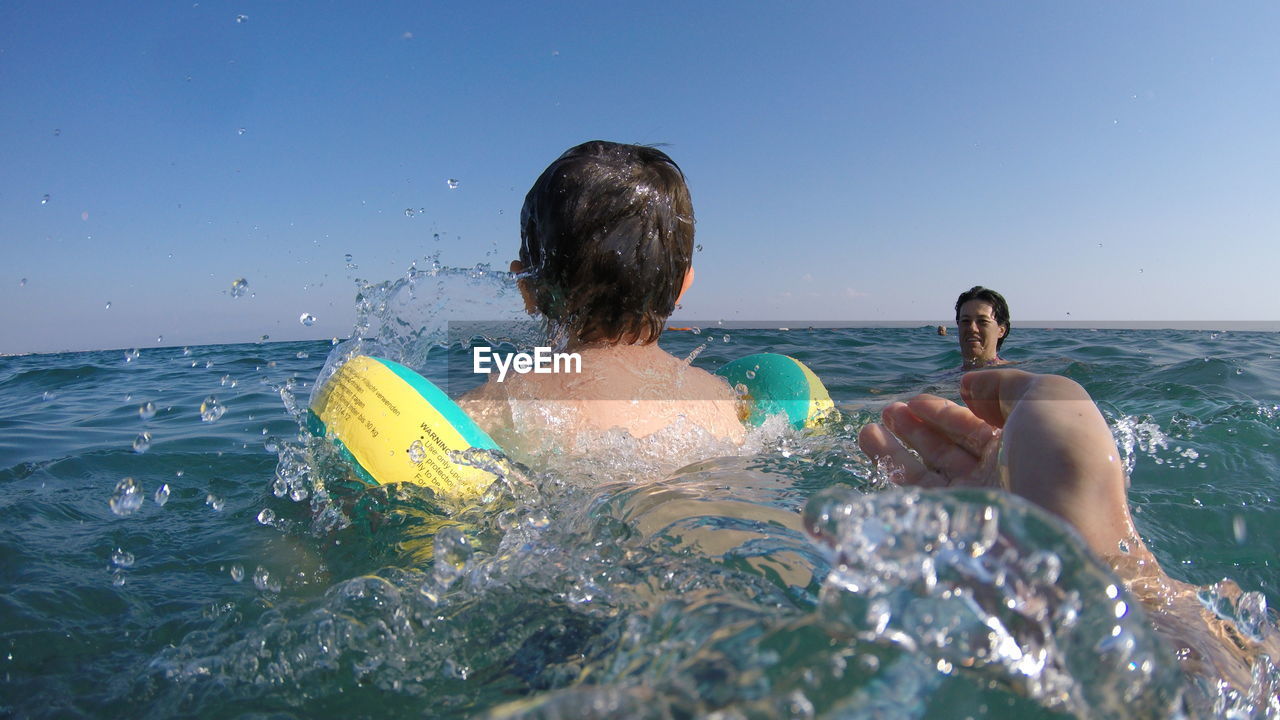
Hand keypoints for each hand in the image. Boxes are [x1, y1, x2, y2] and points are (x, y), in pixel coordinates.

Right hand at [859, 369, 1137, 558]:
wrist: (1063, 527)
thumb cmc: (1062, 455)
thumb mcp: (1050, 397)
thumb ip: (1007, 384)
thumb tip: (969, 388)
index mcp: (1031, 448)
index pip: (983, 428)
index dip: (952, 412)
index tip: (920, 400)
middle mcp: (1003, 477)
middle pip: (953, 449)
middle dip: (921, 427)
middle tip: (891, 410)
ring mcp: (977, 504)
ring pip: (929, 471)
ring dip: (899, 445)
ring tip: (871, 426)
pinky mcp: (953, 527)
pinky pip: (914, 492)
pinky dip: (889, 465)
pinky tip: (870, 440)